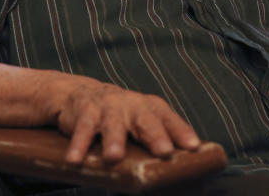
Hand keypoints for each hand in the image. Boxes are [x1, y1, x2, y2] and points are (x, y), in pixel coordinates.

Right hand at [57, 79, 199, 163]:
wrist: (84, 93)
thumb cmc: (123, 116)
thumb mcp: (142, 122)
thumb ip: (158, 140)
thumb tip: (182, 175)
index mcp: (152, 109)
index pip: (170, 120)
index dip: (182, 133)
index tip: (194, 147)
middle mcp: (133, 105)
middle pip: (146, 120)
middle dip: (155, 136)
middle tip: (164, 151)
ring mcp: (109, 107)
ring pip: (113, 124)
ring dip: (114, 140)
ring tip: (114, 157)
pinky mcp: (86, 112)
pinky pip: (83, 129)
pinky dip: (79, 144)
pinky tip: (75, 159)